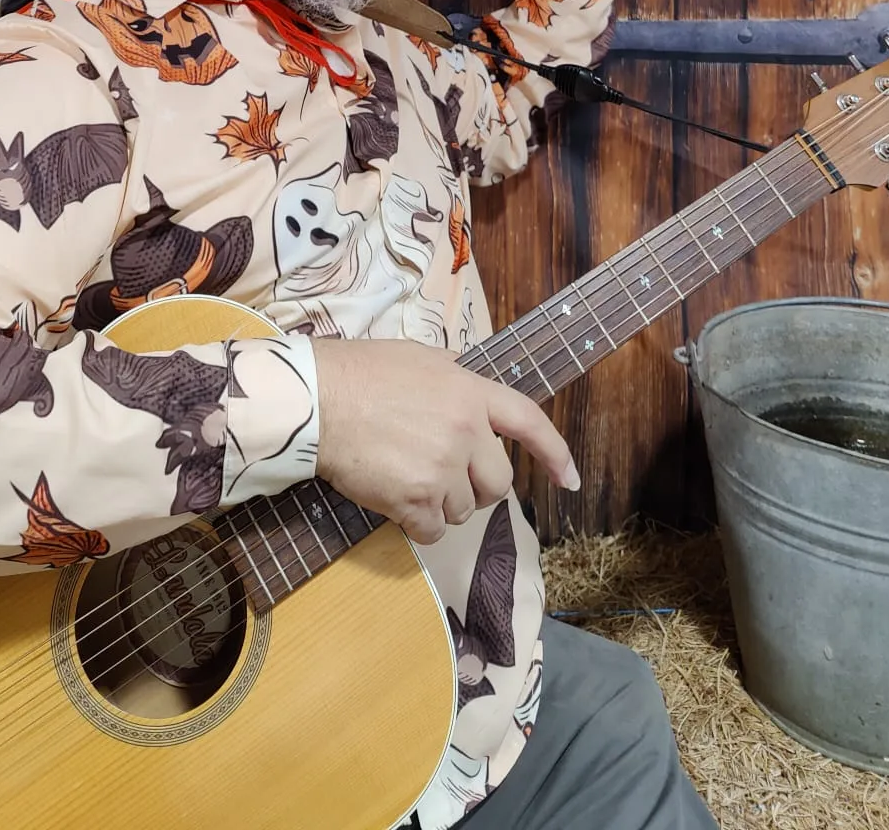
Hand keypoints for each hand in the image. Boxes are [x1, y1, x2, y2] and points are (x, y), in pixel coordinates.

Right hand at [313, 337, 579, 545]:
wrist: (317, 400)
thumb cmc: (361, 372)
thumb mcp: (419, 357)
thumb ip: (454, 374)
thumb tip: (467, 380)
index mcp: (470, 392)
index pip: (529, 423)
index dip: (555, 454)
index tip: (570, 480)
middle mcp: (465, 431)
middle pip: (498, 484)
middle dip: (477, 487)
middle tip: (445, 476)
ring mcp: (442, 468)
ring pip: (463, 510)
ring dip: (442, 503)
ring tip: (407, 477)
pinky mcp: (415, 500)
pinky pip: (432, 531)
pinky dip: (418, 524)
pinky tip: (396, 502)